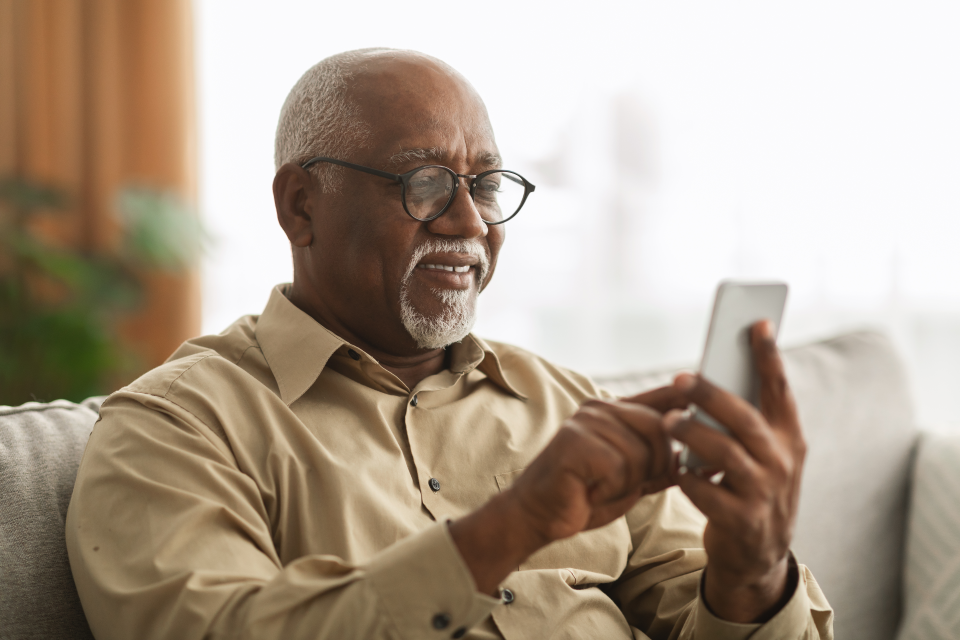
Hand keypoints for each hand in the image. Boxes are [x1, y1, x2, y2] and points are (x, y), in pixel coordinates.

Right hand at [449, 386, 685, 594]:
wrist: (538, 514)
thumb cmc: (584, 495)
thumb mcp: (631, 478)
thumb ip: (660, 462)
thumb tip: (700, 456)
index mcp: (613, 411)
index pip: (660, 396)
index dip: (686, 400)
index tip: (707, 407)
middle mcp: (599, 408)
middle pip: (659, 429)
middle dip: (654, 465)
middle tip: (624, 484)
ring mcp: (586, 422)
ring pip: (641, 452)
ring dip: (628, 481)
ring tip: (601, 487)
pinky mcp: (575, 441)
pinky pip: (619, 467)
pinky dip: (610, 488)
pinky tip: (590, 491)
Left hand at [666, 320, 804, 622]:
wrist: (758, 556)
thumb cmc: (752, 489)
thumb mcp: (762, 455)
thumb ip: (747, 421)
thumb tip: (711, 377)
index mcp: (789, 438)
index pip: (780, 390)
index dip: (768, 356)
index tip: (757, 323)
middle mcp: (782, 462)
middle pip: (745, 418)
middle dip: (712, 395)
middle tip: (681, 378)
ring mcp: (764, 493)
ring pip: (725, 454)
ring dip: (693, 434)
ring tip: (669, 420)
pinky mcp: (742, 521)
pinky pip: (706, 492)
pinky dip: (687, 477)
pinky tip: (675, 468)